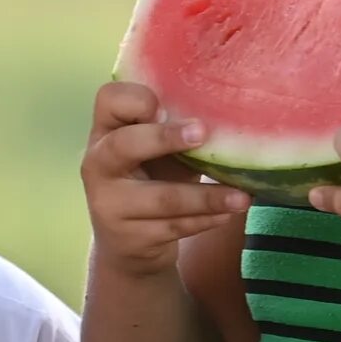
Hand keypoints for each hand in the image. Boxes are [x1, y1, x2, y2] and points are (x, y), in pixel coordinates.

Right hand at [81, 82, 249, 279]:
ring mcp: (109, 204)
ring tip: (242, 197)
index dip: (137, 99)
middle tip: (203, 133)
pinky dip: (205, 220)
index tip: (166, 106)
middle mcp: (98, 165)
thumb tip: (226, 112)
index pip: (109, 100)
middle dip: (164, 138)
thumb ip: (173, 129)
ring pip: (162, 198)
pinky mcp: (129, 237)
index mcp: (105, 131)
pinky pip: (175, 226)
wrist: (125, 241)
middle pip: (124, 145)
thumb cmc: (149, 178)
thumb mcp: (155, 150)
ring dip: (206, 197)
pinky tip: (227, 214)